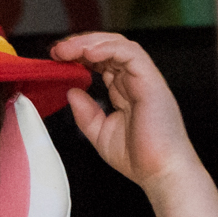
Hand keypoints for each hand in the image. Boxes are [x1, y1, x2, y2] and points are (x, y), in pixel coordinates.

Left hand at [51, 32, 198, 189]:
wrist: (161, 173)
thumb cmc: (139, 159)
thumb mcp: (101, 135)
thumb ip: (86, 114)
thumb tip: (72, 92)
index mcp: (126, 92)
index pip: (103, 63)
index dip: (80, 56)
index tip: (57, 59)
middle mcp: (136, 81)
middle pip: (108, 49)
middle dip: (80, 45)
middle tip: (57, 51)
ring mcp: (145, 79)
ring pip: (118, 45)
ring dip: (90, 43)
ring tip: (67, 49)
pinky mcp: (151, 81)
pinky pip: (130, 53)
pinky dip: (108, 48)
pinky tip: (88, 53)